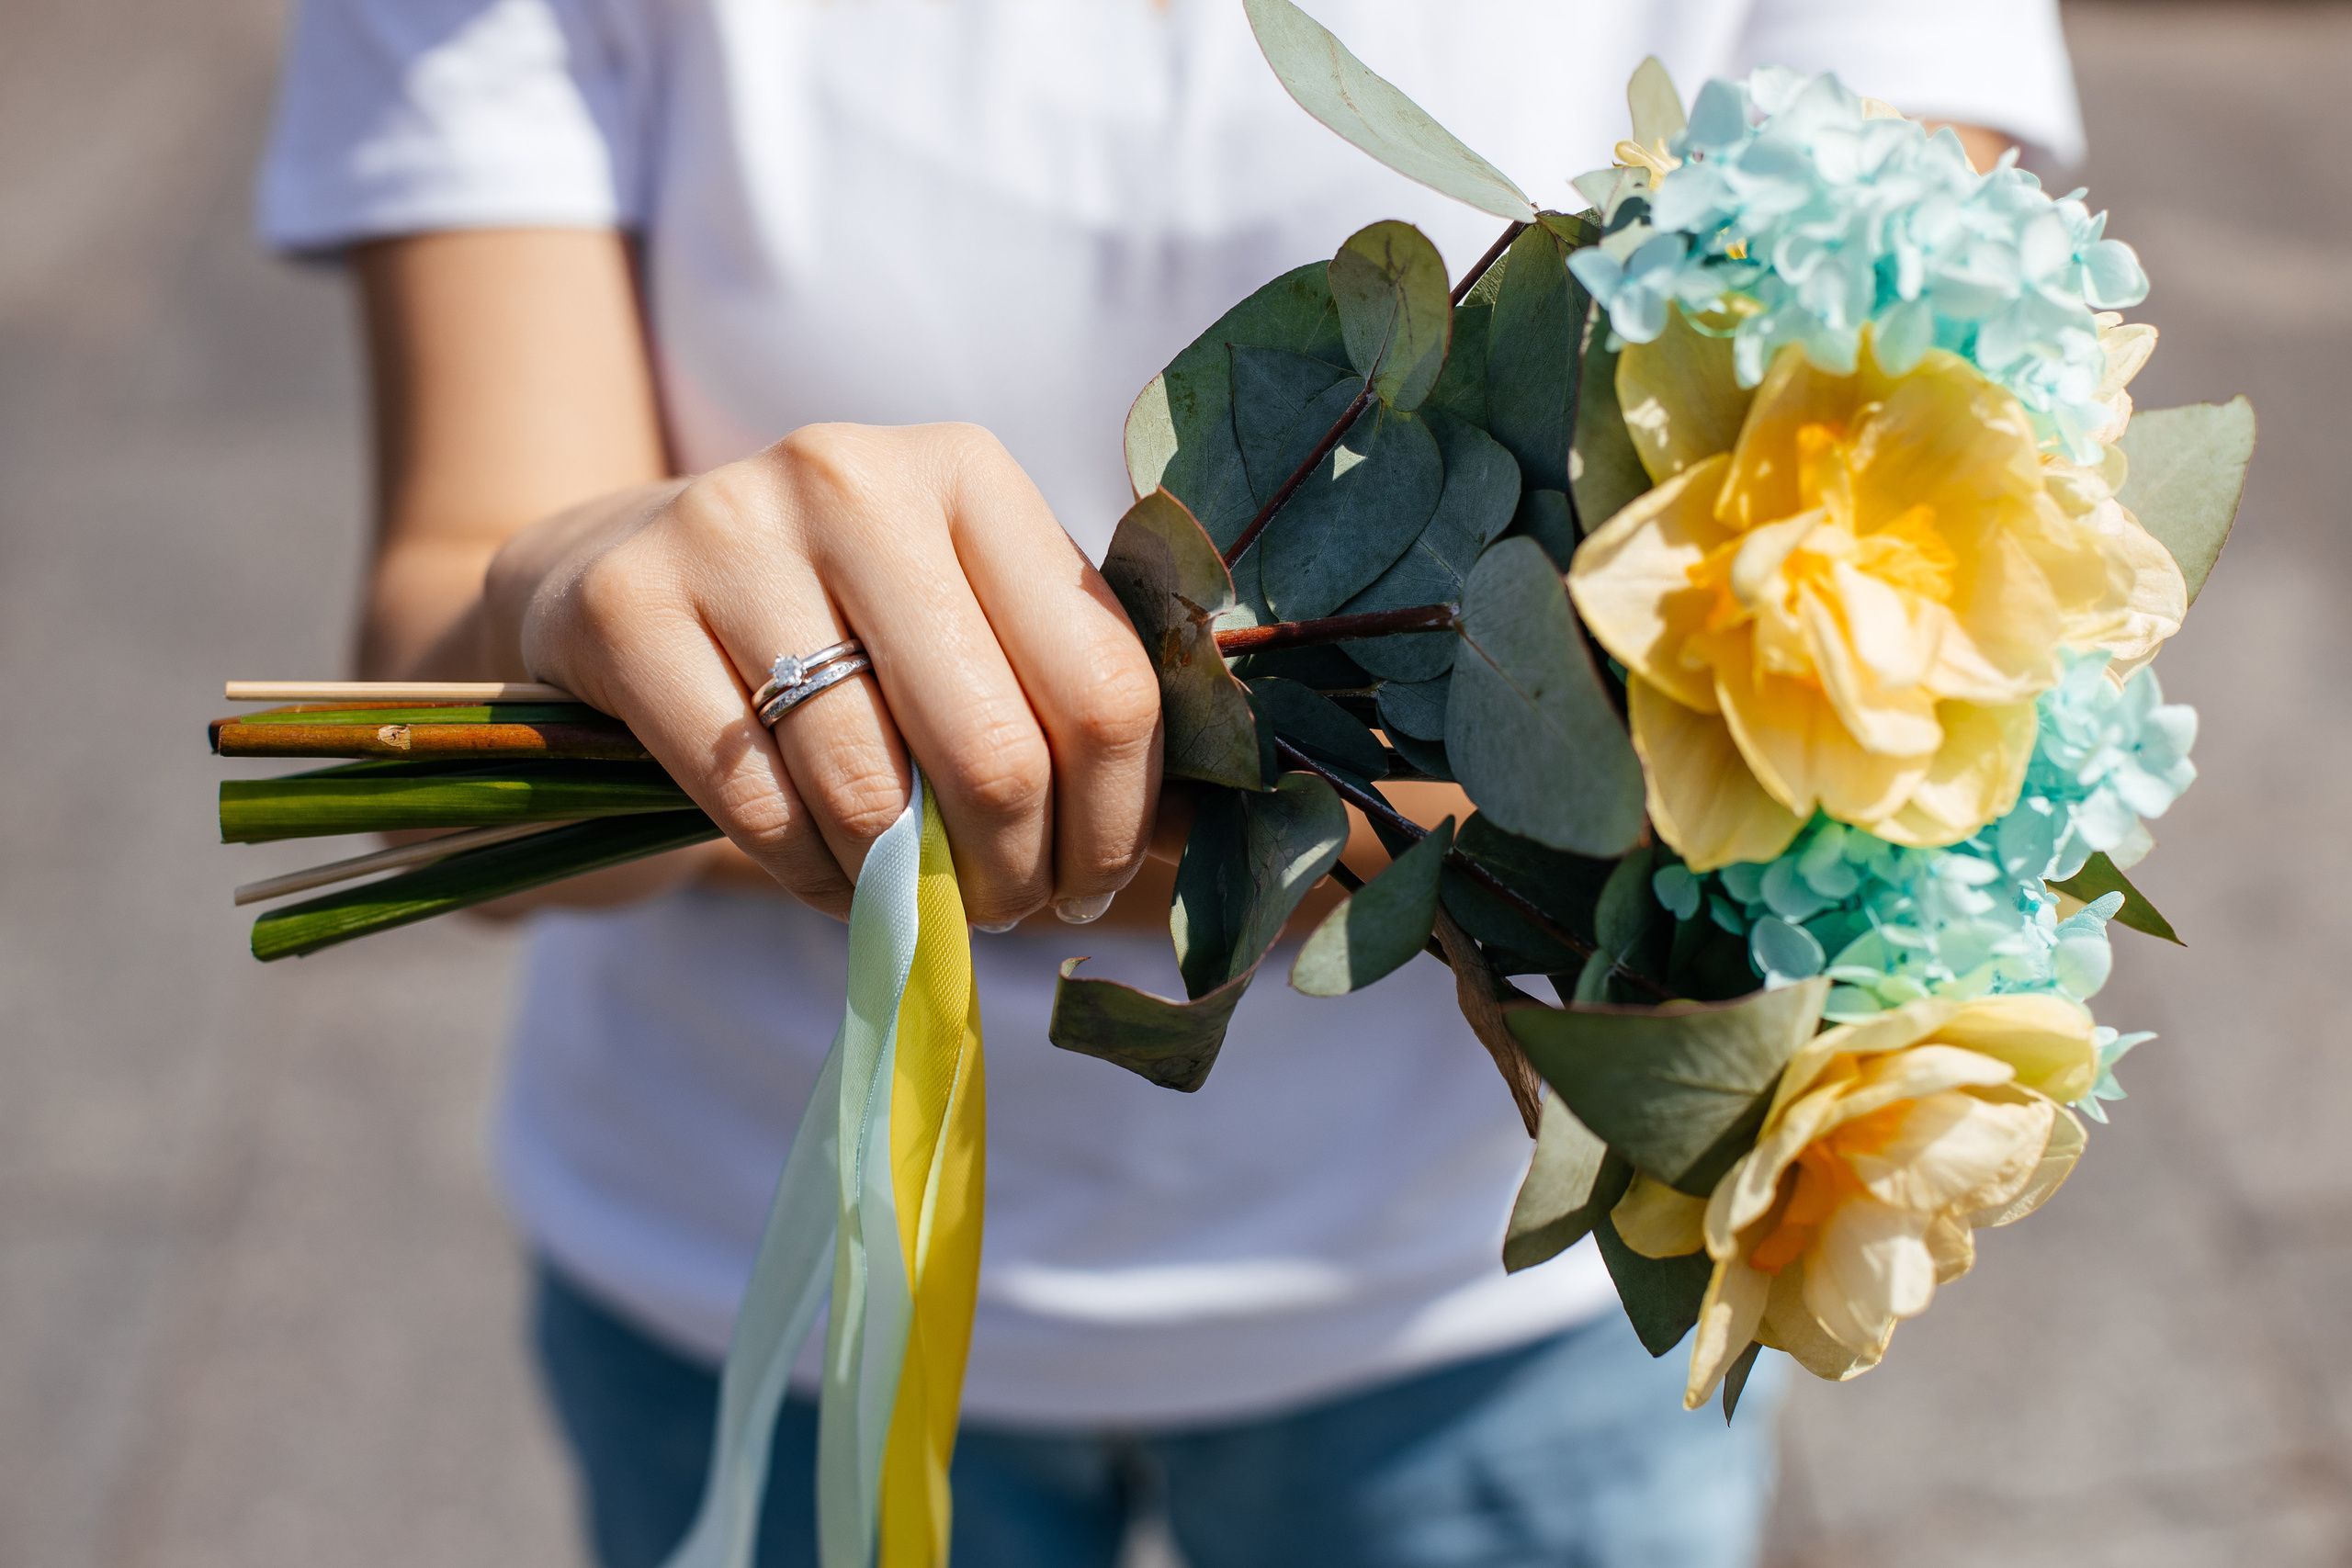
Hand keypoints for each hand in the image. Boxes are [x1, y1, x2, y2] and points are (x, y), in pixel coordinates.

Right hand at [481, 424, 1162, 924]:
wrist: (617, 574)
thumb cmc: (835, 624)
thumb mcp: (964, 621)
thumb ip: (1071, 705)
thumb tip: (1210, 848)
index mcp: (970, 472)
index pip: (1103, 685)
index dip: (1113, 824)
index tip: (1090, 881)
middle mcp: (854, 478)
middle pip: (998, 751)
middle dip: (1015, 874)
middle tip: (1001, 907)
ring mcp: (727, 532)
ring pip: (871, 791)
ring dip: (906, 889)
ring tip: (908, 894)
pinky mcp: (624, 608)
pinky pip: (757, 806)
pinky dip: (810, 877)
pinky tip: (825, 873)